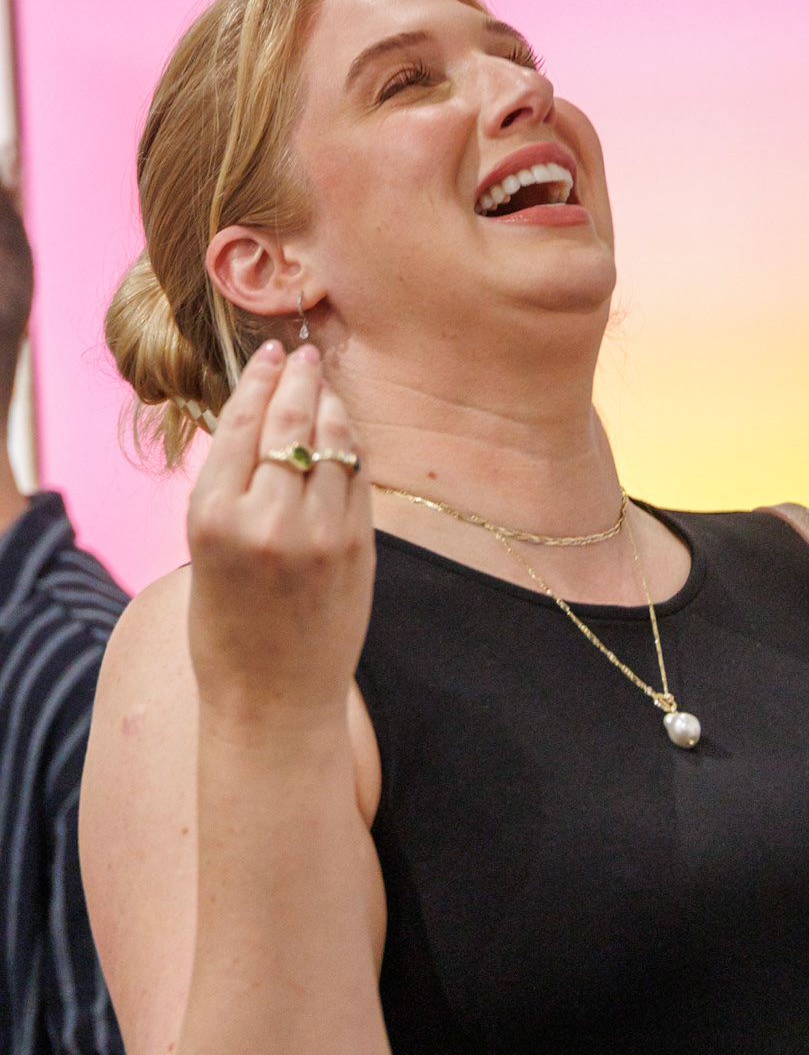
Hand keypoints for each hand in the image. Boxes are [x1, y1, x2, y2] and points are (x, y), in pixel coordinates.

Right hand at [186, 342, 373, 726]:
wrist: (273, 700)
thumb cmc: (227, 632)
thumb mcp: (204, 554)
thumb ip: (232, 493)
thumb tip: (262, 426)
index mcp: (213, 517)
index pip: (241, 424)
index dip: (259, 381)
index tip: (270, 355)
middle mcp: (267, 518)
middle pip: (290, 422)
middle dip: (299, 379)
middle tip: (304, 354)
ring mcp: (319, 533)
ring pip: (332, 443)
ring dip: (330, 407)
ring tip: (325, 386)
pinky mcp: (358, 548)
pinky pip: (357, 479)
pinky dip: (351, 450)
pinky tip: (345, 434)